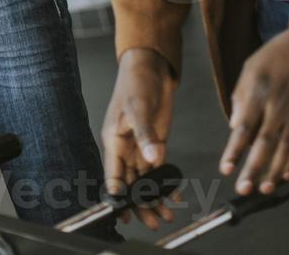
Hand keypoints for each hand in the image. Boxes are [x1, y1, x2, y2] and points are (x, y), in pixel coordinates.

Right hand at [102, 48, 177, 227]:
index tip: (124, 212)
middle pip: (130, 183)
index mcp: (114, 140)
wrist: (151, 67)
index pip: (114, 175)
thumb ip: (146, 134)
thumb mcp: (138, 107)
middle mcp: (126, 147)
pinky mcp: (155, 142)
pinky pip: (158, 169)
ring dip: (153, 197)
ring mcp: (141, 146)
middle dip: (139, 203)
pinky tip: (175, 195)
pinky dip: (165, 183)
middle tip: (151, 221)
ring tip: (165, 215)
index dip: (118, 195)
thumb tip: (153, 158)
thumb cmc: (136, 82)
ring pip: (145, 180)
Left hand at [220, 29, 288, 195]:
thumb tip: (235, 126)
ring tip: (264, 189)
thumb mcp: (251, 68)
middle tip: (243, 189)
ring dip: (275, 172)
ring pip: (286, 149)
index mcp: (259, 93)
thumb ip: (241, 97)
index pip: (244, 127)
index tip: (226, 168)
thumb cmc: (278, 54)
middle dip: (253, 169)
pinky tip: (288, 175)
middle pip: (265, 144)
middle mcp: (279, 107)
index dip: (234, 150)